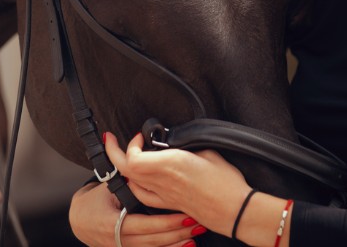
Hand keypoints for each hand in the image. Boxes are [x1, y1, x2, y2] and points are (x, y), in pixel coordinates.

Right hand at [69, 181, 205, 245]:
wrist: (79, 221)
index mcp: (112, 223)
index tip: (186, 215)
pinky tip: (184, 246)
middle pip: (154, 240)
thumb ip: (126, 182)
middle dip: (178, 232)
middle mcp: (118, 241)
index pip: (145, 225)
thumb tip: (143, 163)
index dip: (167, 222)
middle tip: (198, 223)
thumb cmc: (93, 201)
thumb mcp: (106, 189)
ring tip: (196, 235)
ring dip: (177, 243)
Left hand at [104, 132, 252, 236]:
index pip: (134, 157)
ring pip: (131, 183)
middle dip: (114, 153)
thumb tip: (176, 141)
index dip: (131, 144)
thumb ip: (187, 145)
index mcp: (171, 164)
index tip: (140, 136)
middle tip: (111, 140)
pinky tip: (138, 179)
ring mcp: (164, 196)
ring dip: (124, 167)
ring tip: (124, 155)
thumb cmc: (227, 184)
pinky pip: (143, 196)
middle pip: (126, 169)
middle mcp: (163, 181)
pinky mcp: (170, 205)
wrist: (236, 210)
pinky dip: (135, 185)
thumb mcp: (208, 151)